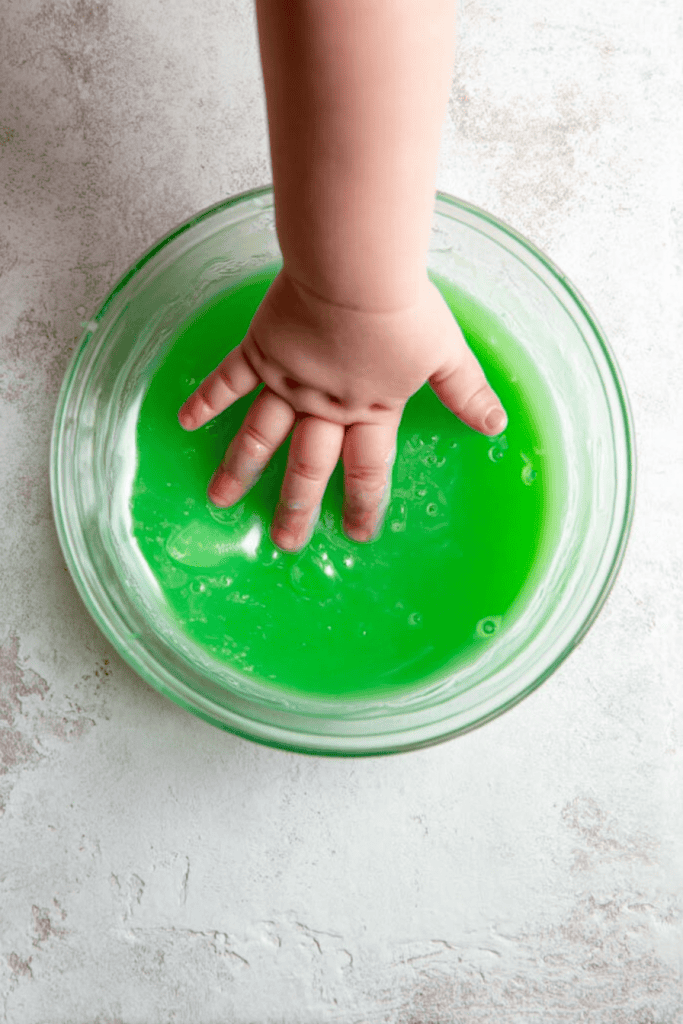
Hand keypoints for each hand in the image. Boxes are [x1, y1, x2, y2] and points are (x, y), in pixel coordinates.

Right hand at [178, 269, 506, 551]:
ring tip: (220, 500)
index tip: (356, 534)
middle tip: (285, 541)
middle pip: (309, 466)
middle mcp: (325, 407)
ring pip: (261, 436)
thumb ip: (466, 392)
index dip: (364, 503)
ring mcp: (287, 382)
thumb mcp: (445, 352)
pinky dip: (206, 400)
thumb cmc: (403, 309)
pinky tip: (184, 421)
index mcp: (370, 410)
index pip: (368, 469)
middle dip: (297, 507)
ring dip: (241, 470)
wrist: (356, 272)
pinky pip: (229, 382)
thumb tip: (496, 426)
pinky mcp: (261, 351)